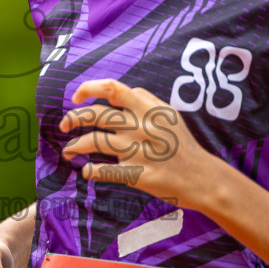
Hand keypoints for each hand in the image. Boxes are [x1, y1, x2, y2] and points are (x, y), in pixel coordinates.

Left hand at [59, 78, 222, 209]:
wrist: (204, 179)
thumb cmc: (184, 146)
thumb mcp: (170, 115)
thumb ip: (145, 101)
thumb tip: (116, 93)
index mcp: (150, 109)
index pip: (112, 88)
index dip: (88, 88)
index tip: (76, 97)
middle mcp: (143, 126)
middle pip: (97, 114)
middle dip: (73, 118)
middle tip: (63, 125)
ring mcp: (140, 151)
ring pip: (95, 141)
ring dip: (74, 145)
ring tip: (68, 151)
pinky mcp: (139, 175)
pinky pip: (105, 171)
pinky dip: (91, 170)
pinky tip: (87, 170)